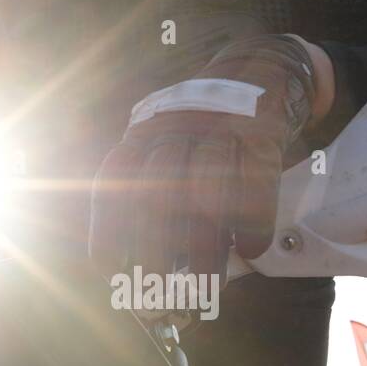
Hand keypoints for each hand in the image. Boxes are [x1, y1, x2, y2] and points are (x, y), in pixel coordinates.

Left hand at [87, 35, 315, 285]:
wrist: (257, 69)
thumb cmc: (202, 130)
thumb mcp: (164, 143)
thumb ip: (154, 191)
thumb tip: (150, 264)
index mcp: (140, 136)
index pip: (111, 184)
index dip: (106, 230)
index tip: (109, 273)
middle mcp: (172, 129)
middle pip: (156, 193)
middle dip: (154, 250)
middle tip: (160, 296)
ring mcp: (217, 127)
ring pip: (205, 191)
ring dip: (204, 246)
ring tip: (207, 288)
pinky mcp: (261, 130)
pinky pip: (255, 180)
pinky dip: (252, 220)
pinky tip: (250, 251)